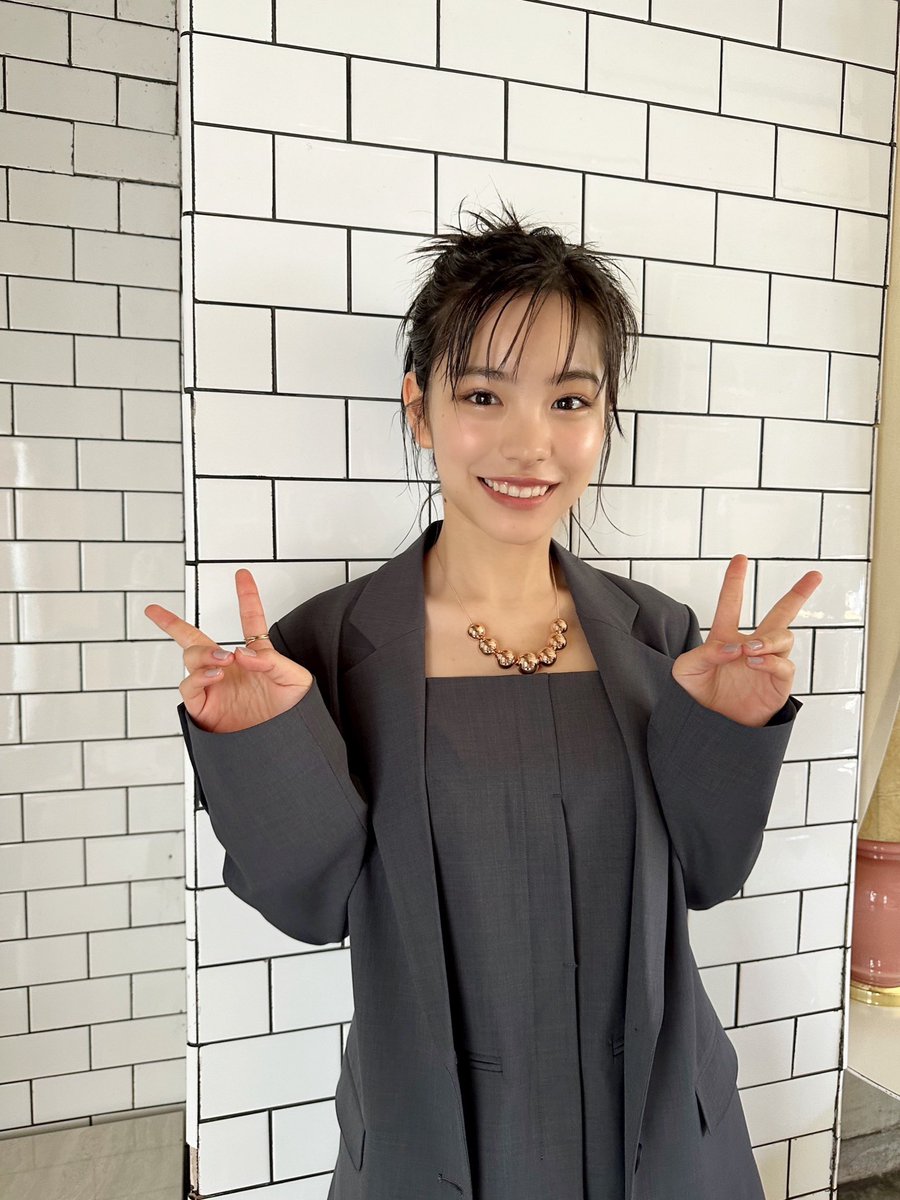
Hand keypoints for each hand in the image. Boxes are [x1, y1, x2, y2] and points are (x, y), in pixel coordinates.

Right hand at [144, 569, 312, 732]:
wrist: (284, 749)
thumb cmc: (294, 716)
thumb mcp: (296, 681)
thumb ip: (273, 661)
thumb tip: (242, 653)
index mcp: (255, 658)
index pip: (249, 621)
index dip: (247, 596)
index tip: (242, 574)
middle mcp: (229, 669)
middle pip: (194, 639)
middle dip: (170, 623)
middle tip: (156, 613)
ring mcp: (214, 688)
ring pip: (191, 660)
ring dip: (202, 655)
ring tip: (223, 661)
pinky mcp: (204, 709)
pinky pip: (190, 688)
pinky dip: (199, 677)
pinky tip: (216, 674)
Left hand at [672, 555, 822, 727]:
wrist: (712, 729)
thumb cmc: (698, 698)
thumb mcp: (685, 672)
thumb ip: (701, 654)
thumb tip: (730, 647)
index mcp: (725, 638)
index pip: (732, 604)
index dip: (735, 581)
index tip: (740, 558)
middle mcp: (751, 647)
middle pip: (781, 614)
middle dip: (799, 594)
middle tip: (814, 575)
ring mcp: (767, 664)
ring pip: (784, 637)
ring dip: (769, 639)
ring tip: (750, 650)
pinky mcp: (778, 683)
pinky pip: (785, 665)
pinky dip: (771, 661)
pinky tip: (755, 661)